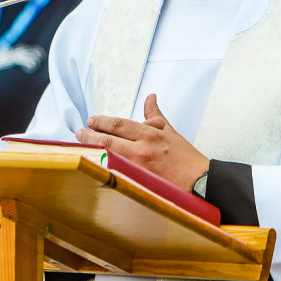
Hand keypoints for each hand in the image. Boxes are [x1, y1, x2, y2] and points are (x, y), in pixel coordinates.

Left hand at [77, 93, 208, 191]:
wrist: (199, 181)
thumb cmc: (186, 158)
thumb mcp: (170, 131)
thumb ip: (155, 114)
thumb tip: (151, 98)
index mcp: (150, 135)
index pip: (120, 125)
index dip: (102, 121)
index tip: (92, 120)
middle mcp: (143, 150)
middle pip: (110, 139)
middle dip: (91, 134)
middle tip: (81, 132)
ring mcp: (139, 167)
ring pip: (109, 155)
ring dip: (93, 149)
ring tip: (83, 144)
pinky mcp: (139, 182)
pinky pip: (116, 172)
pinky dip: (103, 166)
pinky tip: (94, 162)